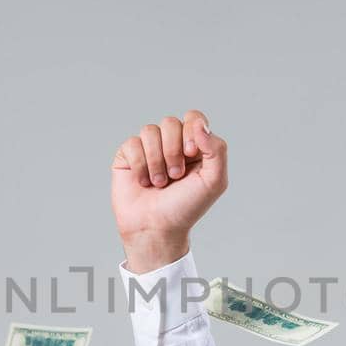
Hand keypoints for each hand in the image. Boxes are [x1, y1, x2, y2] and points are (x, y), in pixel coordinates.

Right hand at [111, 110, 227, 272]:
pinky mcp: (128, 156)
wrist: (156, 228)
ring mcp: (148, 148)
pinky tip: (143, 181)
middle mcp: (171, 143)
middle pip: (170, 122)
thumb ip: (217, 149)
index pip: (193, 118)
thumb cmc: (186, 207)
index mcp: (194, 145)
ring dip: (156, 161)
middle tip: (176, 176)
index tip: (191, 154)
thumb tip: (200, 124)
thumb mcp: (214, 181)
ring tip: (159, 183)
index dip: (191, 131)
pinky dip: (140, 164)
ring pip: (149, 131)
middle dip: (173, 151)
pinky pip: (132, 143)